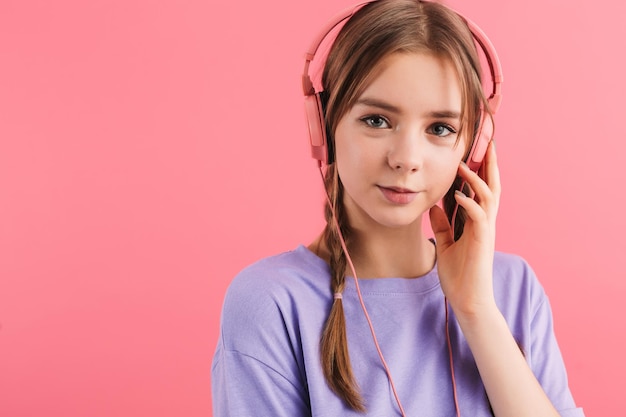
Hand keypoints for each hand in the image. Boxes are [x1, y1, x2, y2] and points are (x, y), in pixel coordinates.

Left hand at [428, 141, 500, 317]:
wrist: (467, 300)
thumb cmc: (459, 274)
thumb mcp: (445, 244)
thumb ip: (442, 225)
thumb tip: (434, 205)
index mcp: (477, 221)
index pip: (481, 190)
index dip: (480, 170)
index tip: (474, 150)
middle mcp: (485, 222)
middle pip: (493, 187)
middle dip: (490, 165)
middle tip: (487, 143)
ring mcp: (486, 231)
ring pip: (489, 197)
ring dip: (477, 180)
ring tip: (463, 165)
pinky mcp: (482, 242)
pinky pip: (479, 217)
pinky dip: (469, 204)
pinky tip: (457, 196)